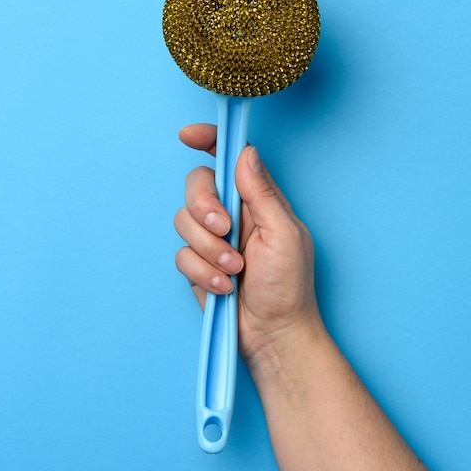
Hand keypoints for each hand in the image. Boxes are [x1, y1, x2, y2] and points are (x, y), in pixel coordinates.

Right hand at [174, 124, 323, 362]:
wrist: (274, 335)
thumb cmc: (289, 287)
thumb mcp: (283, 234)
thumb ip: (262, 193)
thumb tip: (246, 153)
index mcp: (257, 200)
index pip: (229, 159)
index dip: (209, 141)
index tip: (188, 136)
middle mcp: (232, 214)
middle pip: (197, 185)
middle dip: (204, 206)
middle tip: (225, 230)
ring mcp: (212, 240)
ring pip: (183, 221)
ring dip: (209, 248)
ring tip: (234, 270)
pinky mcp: (198, 264)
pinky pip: (181, 255)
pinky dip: (202, 271)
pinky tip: (224, 287)